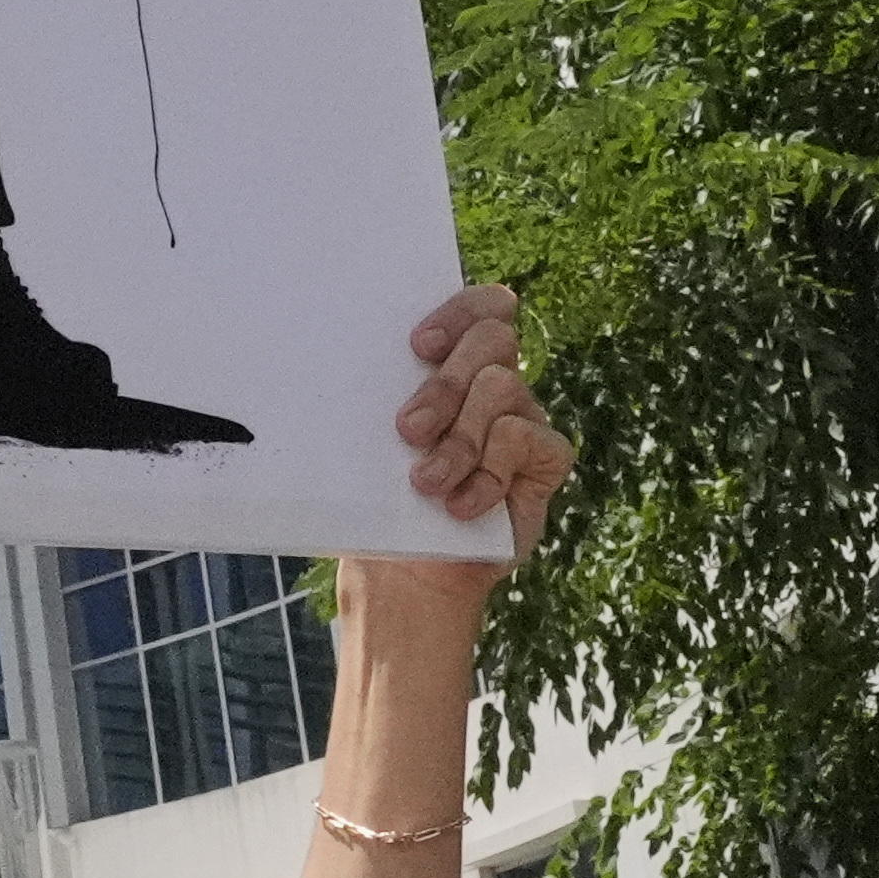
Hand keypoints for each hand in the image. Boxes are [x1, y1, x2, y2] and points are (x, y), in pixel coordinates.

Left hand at [389, 284, 570, 554]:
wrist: (405, 570)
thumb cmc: (382, 498)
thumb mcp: (367, 442)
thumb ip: (374, 396)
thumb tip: (333, 359)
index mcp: (453, 365)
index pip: (481, 307)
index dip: (460, 310)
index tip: (418, 346)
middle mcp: (494, 383)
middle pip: (493, 339)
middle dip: (446, 383)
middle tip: (407, 429)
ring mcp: (523, 418)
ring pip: (502, 389)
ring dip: (458, 440)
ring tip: (425, 483)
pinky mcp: (545, 460)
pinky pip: (525, 440)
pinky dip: (486, 476)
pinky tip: (459, 506)